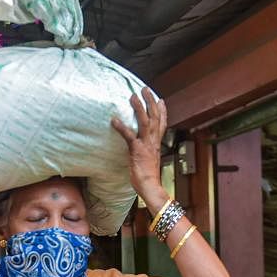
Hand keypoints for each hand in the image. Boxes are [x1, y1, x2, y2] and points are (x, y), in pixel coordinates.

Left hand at [111, 87, 167, 203]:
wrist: (150, 187)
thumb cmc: (148, 178)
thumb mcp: (148, 162)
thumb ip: (146, 153)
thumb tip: (142, 152)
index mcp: (156, 144)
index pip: (162, 124)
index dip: (162, 111)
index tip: (160, 100)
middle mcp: (153, 142)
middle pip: (155, 117)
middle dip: (150, 101)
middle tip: (145, 89)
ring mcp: (146, 145)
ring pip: (145, 121)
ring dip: (139, 107)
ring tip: (133, 95)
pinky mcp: (137, 150)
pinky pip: (129, 135)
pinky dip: (121, 127)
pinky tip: (114, 120)